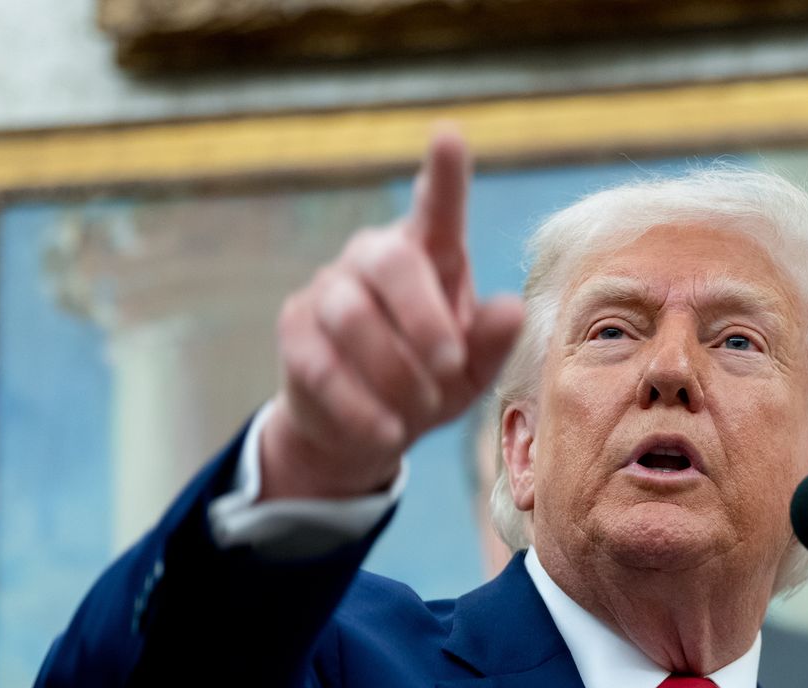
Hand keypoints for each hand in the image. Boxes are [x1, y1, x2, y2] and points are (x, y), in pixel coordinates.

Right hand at [261, 124, 524, 499]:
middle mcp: (374, 258)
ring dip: (393, 370)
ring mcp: (328, 290)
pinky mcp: (295, 333)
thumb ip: (493, 341)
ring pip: (351, 317)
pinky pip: (322, 365)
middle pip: (390, 262)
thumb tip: (512, 310)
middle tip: (451, 366)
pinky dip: (360, 406)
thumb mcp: (475, 370)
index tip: (448, 136)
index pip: (437, 207)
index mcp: (429, 254)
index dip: (443, 174)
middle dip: (423, 318)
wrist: (367, 429)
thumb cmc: (433, 381)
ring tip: (421, 408)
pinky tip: (387, 431)